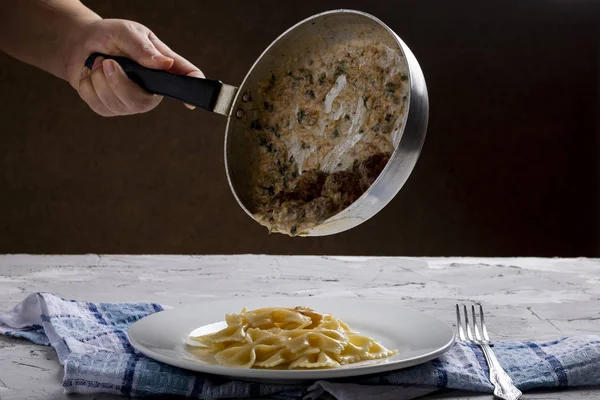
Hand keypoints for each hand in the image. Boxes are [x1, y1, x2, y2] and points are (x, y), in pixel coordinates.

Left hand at [64, 19, 202, 116]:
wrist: (82, 43)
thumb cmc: (111, 36)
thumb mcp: (127, 32)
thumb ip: (143, 48)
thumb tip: (164, 63)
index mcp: (163, 68)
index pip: (185, 77)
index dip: (192, 88)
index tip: (191, 103)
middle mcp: (150, 90)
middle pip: (142, 102)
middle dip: (119, 82)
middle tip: (107, 61)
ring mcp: (130, 102)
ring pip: (116, 103)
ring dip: (100, 78)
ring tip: (101, 62)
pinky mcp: (110, 109)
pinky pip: (98, 104)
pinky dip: (88, 85)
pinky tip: (92, 75)